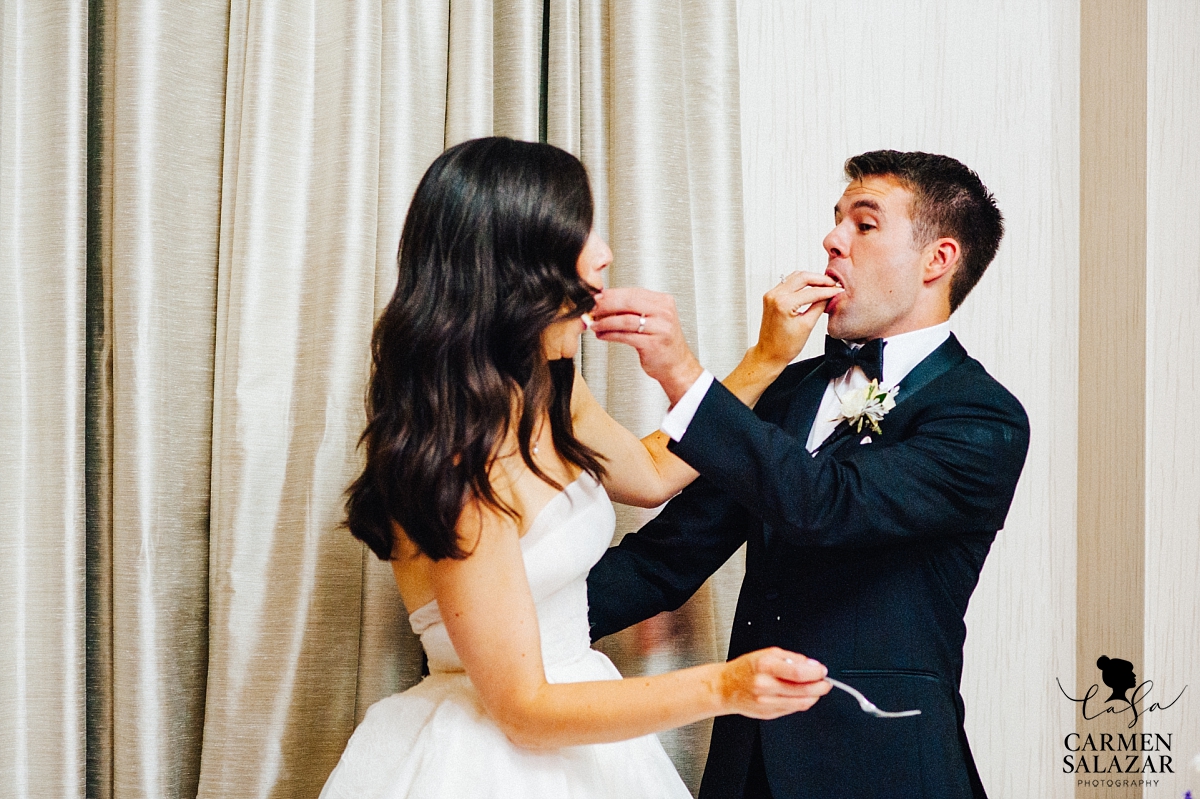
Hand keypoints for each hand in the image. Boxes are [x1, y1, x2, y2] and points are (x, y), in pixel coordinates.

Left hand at [589, 287, 703, 405]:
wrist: (676, 365)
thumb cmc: (662, 342)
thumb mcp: (652, 319)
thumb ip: (633, 309)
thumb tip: (605, 301)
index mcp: (663, 302)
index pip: (633, 292)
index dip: (612, 294)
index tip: (597, 297)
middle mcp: (664, 313)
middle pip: (629, 302)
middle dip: (606, 305)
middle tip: (592, 308)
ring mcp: (660, 328)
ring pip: (625, 320)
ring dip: (605, 322)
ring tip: (594, 324)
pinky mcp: (653, 344)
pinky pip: (626, 336)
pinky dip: (610, 335)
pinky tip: (602, 335)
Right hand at [717, 647, 829, 718]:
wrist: (725, 688)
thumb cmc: (745, 669)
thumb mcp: (767, 654)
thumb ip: (791, 658)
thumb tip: (812, 665)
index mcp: (765, 667)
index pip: (799, 673)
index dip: (816, 673)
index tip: (822, 671)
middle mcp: (766, 686)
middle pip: (804, 690)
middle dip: (820, 686)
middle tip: (825, 682)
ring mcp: (767, 702)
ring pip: (801, 703)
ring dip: (814, 696)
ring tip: (816, 689)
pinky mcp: (769, 714)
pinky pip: (793, 710)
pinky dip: (802, 702)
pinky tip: (802, 695)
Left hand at [752, 272, 842, 369]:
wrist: (769, 353)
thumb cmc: (784, 346)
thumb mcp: (807, 325)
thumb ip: (819, 307)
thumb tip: (829, 296)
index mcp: (784, 304)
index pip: (812, 292)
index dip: (828, 290)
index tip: (838, 290)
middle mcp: (775, 296)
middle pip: (802, 277)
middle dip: (820, 279)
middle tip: (833, 284)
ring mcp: (771, 295)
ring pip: (795, 277)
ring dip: (811, 279)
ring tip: (825, 285)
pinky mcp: (771, 297)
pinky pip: (788, 283)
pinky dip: (801, 283)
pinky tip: (811, 288)